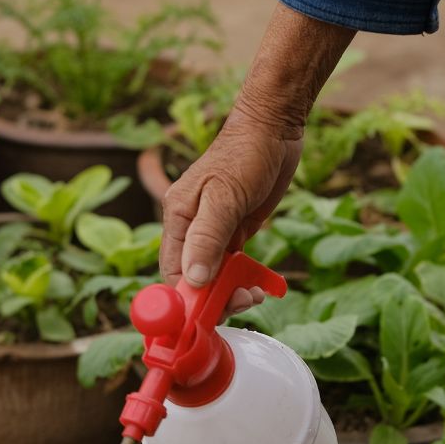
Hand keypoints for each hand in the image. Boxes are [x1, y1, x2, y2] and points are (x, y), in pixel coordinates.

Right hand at [159, 109, 302, 312]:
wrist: (273, 128)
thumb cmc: (245, 154)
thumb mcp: (225, 196)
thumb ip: (208, 238)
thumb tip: (194, 280)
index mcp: (178, 216)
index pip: (172, 271)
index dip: (186, 298)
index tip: (208, 315)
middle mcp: (191, 227)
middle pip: (192, 278)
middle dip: (214, 298)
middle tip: (243, 302)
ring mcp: (214, 230)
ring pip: (214, 276)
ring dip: (232, 292)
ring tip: (255, 294)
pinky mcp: (235, 230)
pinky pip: (233, 265)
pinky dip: (244, 279)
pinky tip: (262, 285)